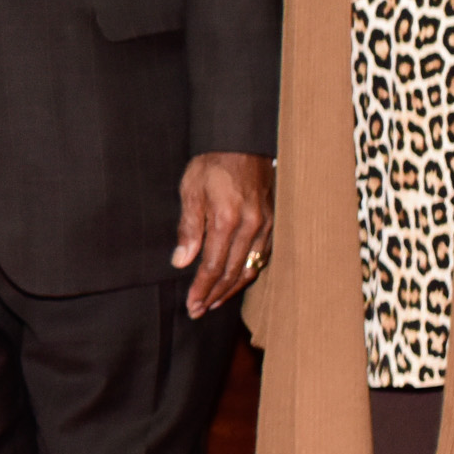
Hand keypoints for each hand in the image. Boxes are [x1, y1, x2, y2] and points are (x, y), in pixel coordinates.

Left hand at [174, 152, 274, 313]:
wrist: (241, 142)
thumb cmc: (211, 164)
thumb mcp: (190, 190)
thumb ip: (188, 228)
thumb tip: (181, 262)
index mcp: (227, 219)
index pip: (214, 265)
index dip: (202, 288)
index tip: (192, 305)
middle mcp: (251, 226)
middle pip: (233, 272)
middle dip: (215, 295)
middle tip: (199, 311)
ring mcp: (265, 225)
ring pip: (250, 267)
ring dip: (232, 289)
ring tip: (214, 301)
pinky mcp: (272, 222)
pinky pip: (262, 255)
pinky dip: (248, 272)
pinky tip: (236, 280)